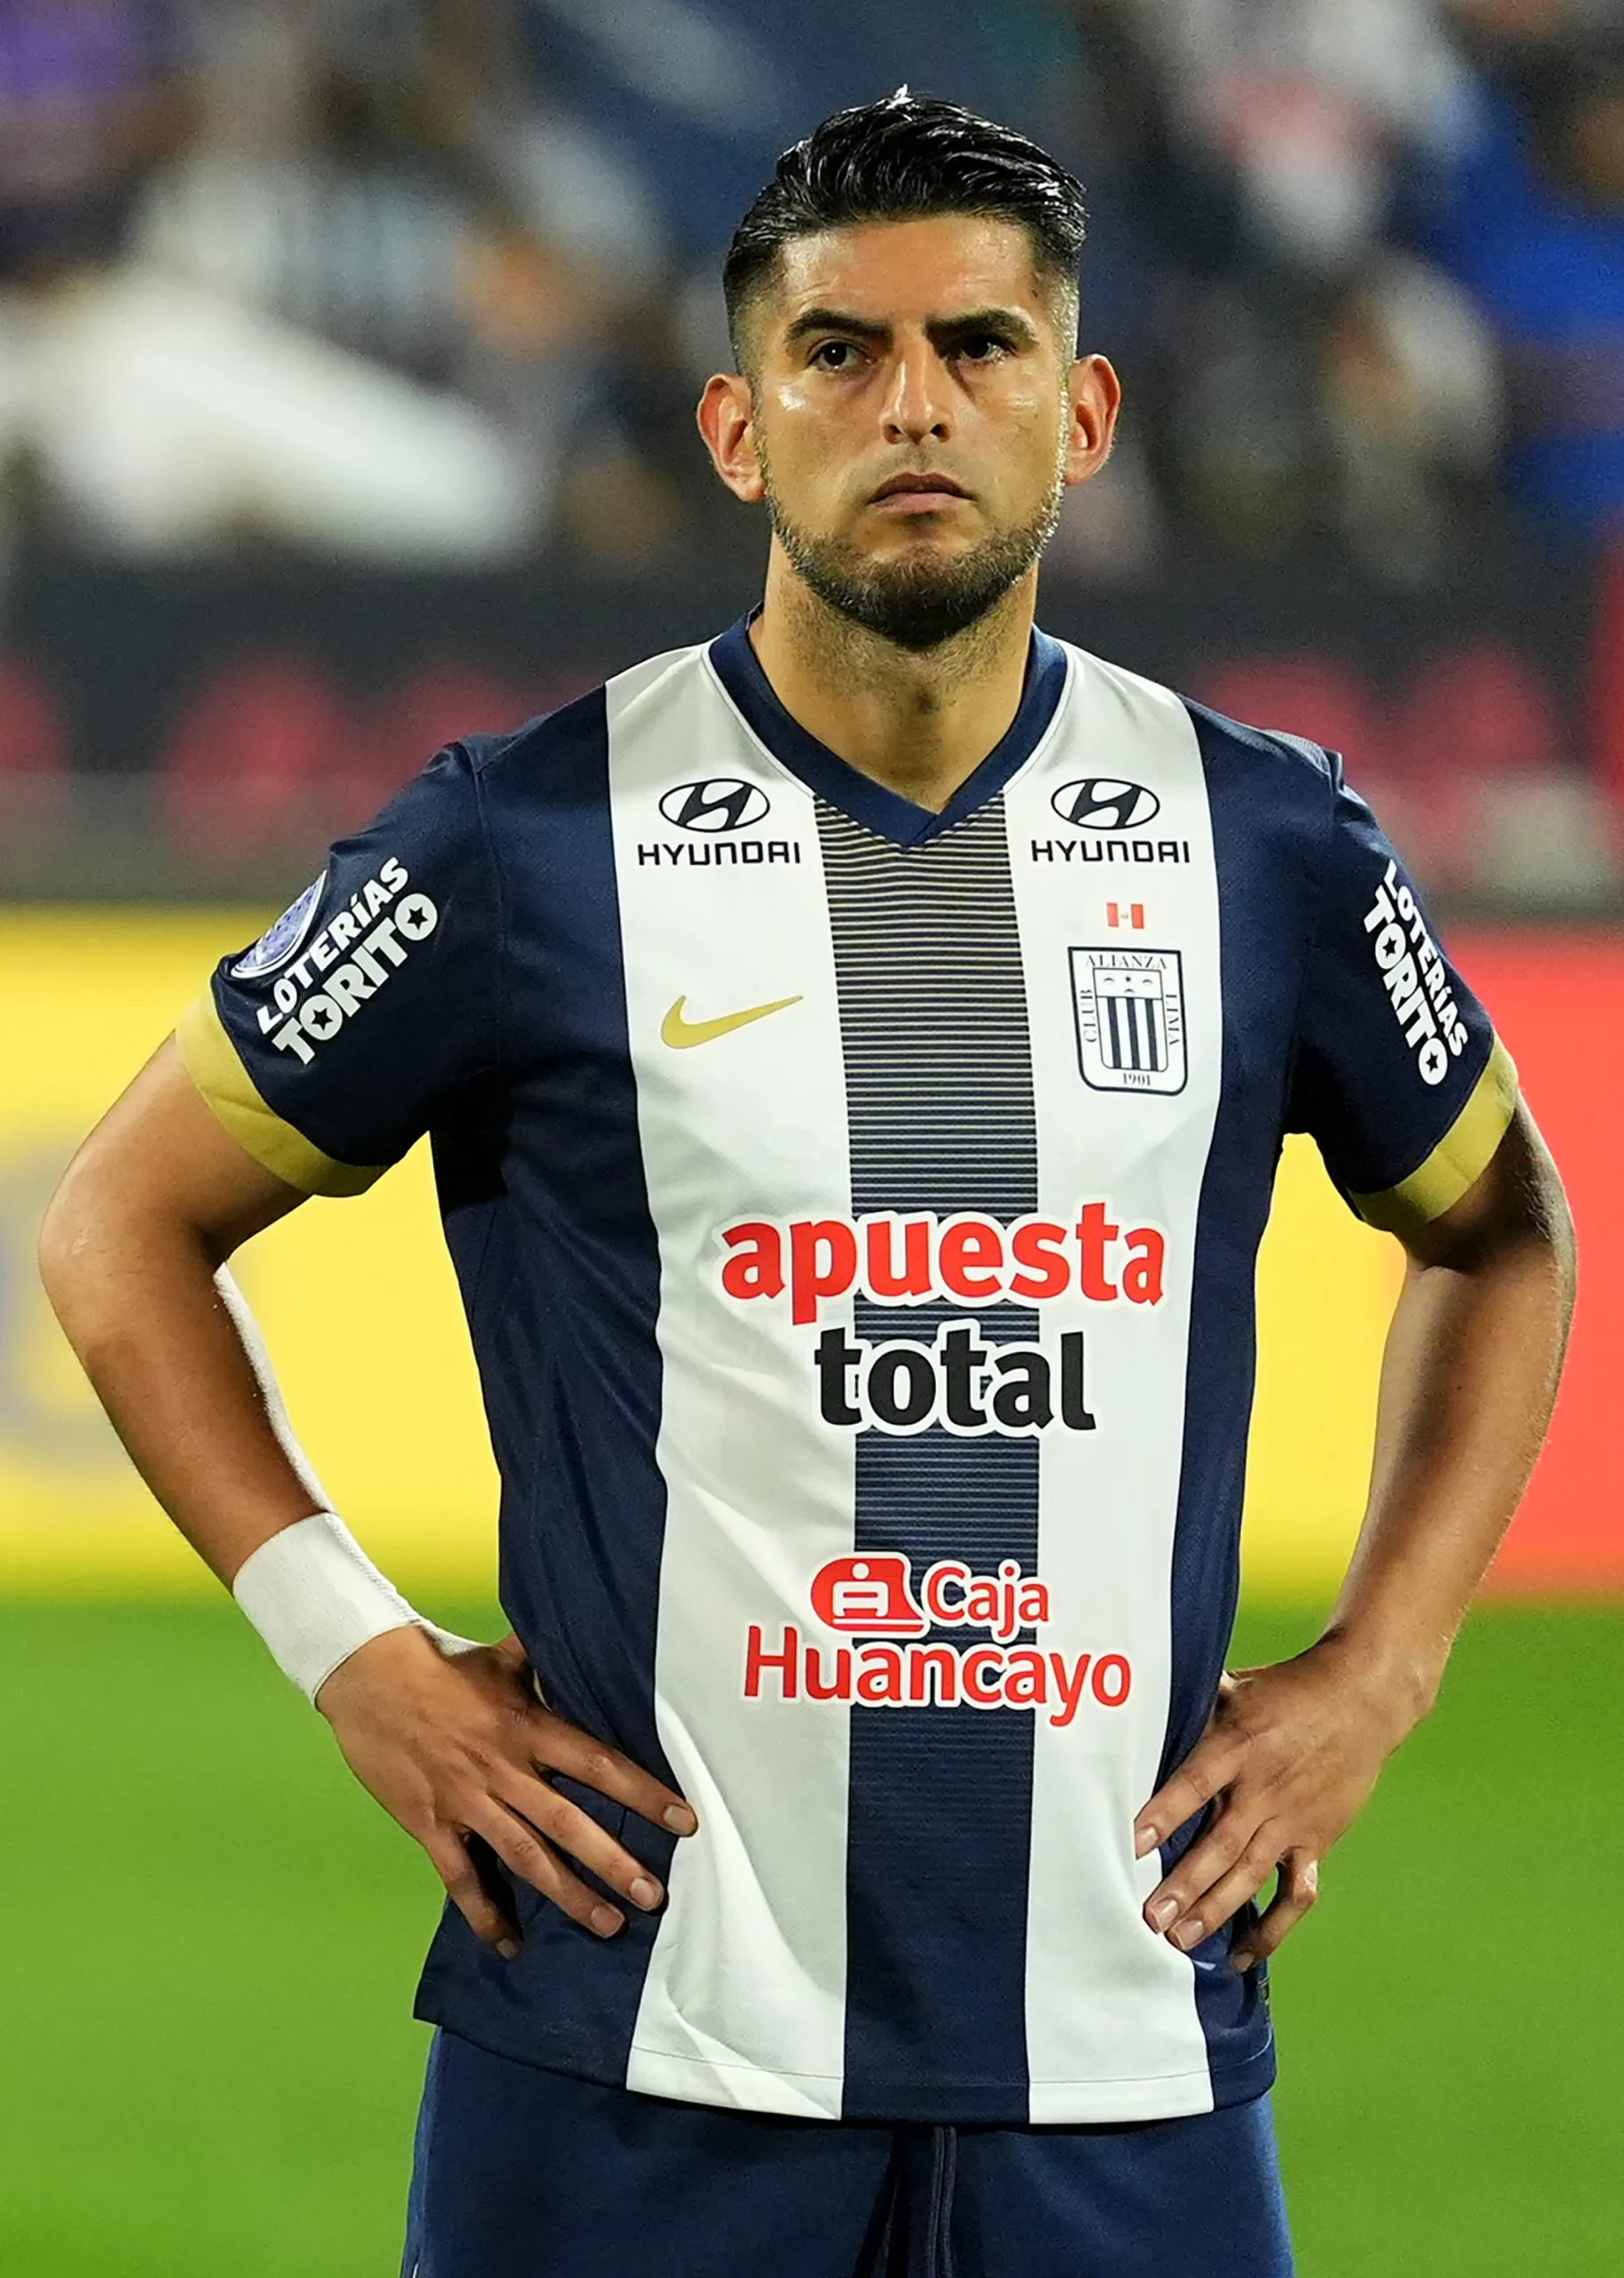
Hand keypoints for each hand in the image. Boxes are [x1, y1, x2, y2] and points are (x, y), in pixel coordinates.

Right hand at [315, 1625, 696, 1953]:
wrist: (369, 1679)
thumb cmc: (442, 1666)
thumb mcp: (501, 1658)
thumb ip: (545, 1660)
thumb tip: (589, 1634)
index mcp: (528, 1727)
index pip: (598, 1764)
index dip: (642, 1793)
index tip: (681, 1818)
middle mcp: (504, 1769)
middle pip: (568, 1823)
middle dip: (613, 1862)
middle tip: (653, 1896)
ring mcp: (466, 1800)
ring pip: (525, 1856)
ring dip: (567, 1894)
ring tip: (607, 1925)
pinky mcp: (430, 1823)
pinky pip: (461, 1877)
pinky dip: (484, 1914)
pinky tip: (508, 1945)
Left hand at [1132, 1635, 1425, 1971]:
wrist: (1362, 1700)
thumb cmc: (1286, 1691)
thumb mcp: (1234, 1688)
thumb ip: (1191, 1710)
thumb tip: (1134, 1710)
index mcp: (1238, 1745)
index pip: (1195, 1784)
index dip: (1165, 1814)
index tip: (1135, 1844)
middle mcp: (1264, 1788)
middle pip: (1220, 1843)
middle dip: (1185, 1884)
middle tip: (1150, 1917)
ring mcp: (1292, 1819)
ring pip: (1251, 1874)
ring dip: (1216, 1910)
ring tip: (1180, 1938)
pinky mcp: (1315, 1841)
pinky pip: (1296, 1893)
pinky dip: (1273, 1928)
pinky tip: (1243, 1954)